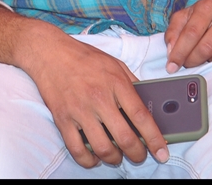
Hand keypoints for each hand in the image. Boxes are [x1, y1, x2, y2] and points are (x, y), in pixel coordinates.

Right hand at [24, 32, 168, 167]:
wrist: (49, 52)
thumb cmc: (84, 57)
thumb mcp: (115, 64)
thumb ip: (132, 84)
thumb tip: (149, 106)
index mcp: (116, 83)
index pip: (141, 117)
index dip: (154, 139)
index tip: (162, 152)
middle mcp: (98, 98)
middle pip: (124, 138)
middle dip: (137, 154)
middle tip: (139, 155)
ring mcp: (79, 110)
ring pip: (102, 148)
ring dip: (114, 158)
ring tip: (117, 155)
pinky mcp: (62, 119)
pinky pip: (77, 149)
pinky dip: (88, 160)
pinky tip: (94, 157)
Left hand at [164, 0, 211, 72]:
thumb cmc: (210, 15)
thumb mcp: (188, 16)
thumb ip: (174, 31)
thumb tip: (171, 50)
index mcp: (207, 6)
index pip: (190, 33)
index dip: (179, 53)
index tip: (171, 67)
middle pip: (206, 47)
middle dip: (193, 61)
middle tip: (189, 64)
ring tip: (209, 57)